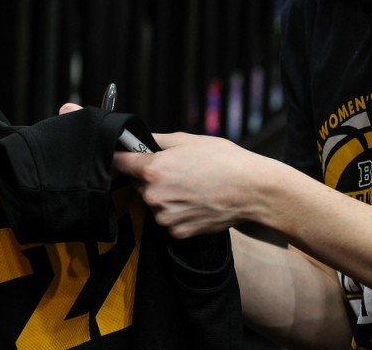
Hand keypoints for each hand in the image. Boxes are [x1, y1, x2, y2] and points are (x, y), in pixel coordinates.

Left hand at [112, 132, 271, 238]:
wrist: (252, 190)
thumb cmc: (224, 160)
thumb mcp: (188, 140)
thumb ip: (158, 140)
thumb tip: (140, 140)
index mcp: (153, 170)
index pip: (119, 162)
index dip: (120, 156)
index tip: (121, 155)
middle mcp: (154, 196)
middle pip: (139, 184)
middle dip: (151, 177)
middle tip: (176, 170)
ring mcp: (165, 217)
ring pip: (154, 202)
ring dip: (164, 195)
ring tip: (190, 186)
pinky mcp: (178, 232)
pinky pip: (168, 218)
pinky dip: (177, 211)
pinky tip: (195, 201)